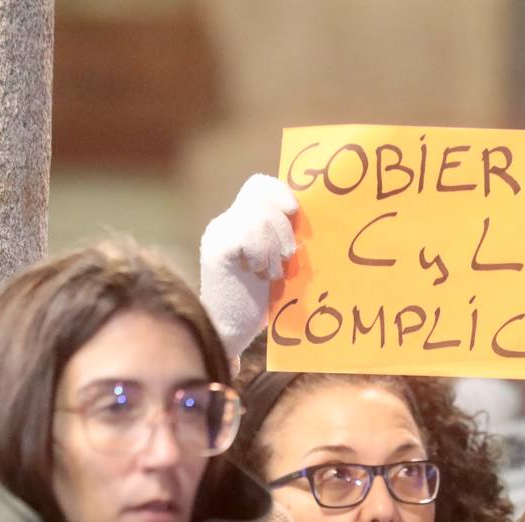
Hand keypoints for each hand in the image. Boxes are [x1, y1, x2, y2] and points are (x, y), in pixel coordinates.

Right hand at [199, 174, 298, 358]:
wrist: (230, 332)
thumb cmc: (258, 303)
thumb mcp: (276, 262)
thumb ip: (283, 237)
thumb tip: (309, 217)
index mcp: (240, 221)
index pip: (259, 185)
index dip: (280, 192)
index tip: (295, 212)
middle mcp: (226, 222)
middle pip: (261, 196)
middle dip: (282, 226)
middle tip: (285, 258)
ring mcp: (219, 234)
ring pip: (258, 216)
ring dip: (274, 246)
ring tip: (271, 271)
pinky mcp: (216, 250)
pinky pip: (248, 235)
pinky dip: (262, 255)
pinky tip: (260, 275)